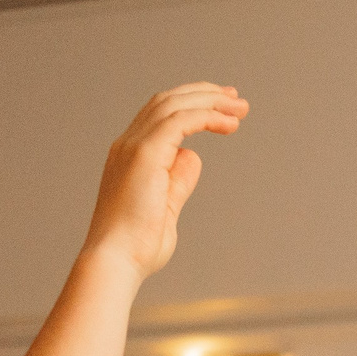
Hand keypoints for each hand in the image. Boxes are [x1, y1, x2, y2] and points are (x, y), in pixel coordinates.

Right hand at [83, 83, 247, 278]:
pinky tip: (229, 124)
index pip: (160, 115)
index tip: (223, 109)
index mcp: (130, 155)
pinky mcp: (145, 153)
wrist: (117, 261)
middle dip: (205, 94)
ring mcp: (134, 146)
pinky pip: (180, 120)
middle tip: (236, 99)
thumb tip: (192, 156)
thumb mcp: (166, 207)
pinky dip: (207, 116)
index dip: (192, 105)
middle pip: (167, 101)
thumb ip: (178, 180)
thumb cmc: (138, 246)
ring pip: (174, 104)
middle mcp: (128, 144)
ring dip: (211, 101)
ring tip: (240, 107)